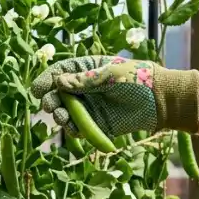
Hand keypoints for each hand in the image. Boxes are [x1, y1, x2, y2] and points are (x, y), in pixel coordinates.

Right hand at [29, 55, 198, 137]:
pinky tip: (73, 128)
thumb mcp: (109, 75)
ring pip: (65, 112)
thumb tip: (58, 82)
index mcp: (86, 69)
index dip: (46, 80)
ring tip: (61, 117)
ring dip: (59, 115)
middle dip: (50, 100)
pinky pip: (78, 128)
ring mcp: (89, 106)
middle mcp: (84, 88)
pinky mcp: (96, 124)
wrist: (161, 100)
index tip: (37, 89)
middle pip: (58, 94)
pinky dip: (72, 129)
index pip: (60, 72)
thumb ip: (84, 80)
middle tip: (50, 105)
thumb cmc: (137, 79)